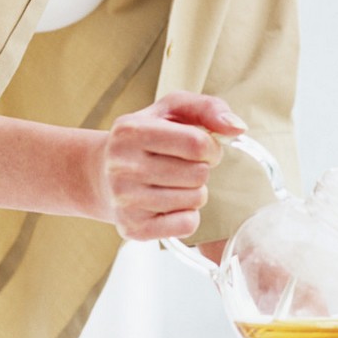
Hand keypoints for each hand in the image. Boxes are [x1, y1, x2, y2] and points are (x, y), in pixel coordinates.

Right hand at [91, 91, 245, 241]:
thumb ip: (207, 108)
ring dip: (194, 191)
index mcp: (131, 131)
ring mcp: (125, 200)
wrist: (100, 173)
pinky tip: (170, 203)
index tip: (202, 149)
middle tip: (183, 166)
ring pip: (195, 200)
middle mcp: (123, 166)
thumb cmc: (145, 138)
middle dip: (201, 169)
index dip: (211, 147)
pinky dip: (187, 215)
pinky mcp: (132, 228)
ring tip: (173, 183)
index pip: (196, 144)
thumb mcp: (171, 110)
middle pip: (198, 174)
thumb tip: (237, 127)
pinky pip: (186, 225)